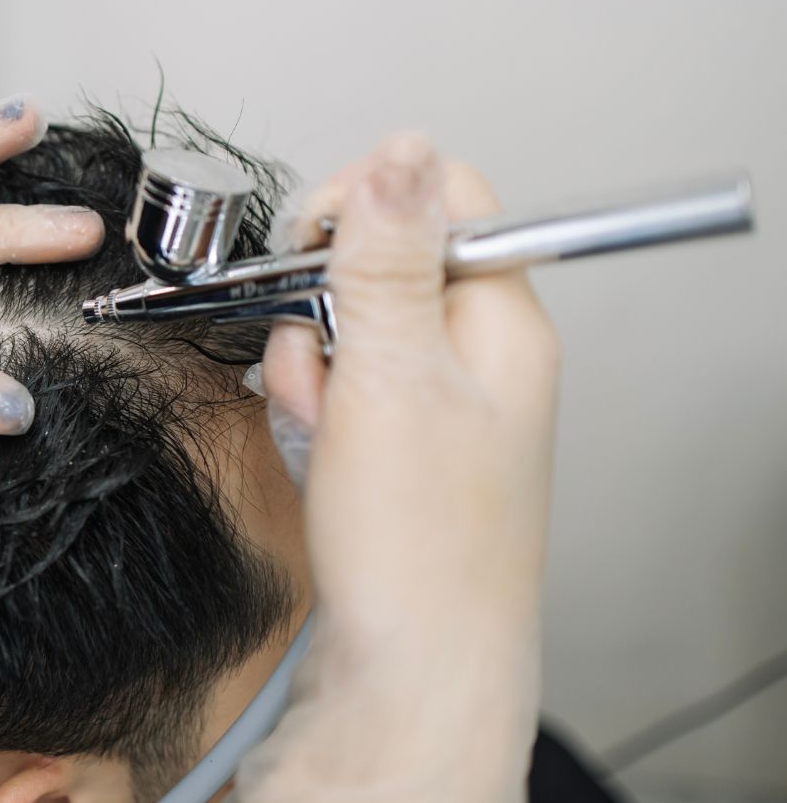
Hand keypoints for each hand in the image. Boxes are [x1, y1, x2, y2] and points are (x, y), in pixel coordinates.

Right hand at [238, 135, 559, 799]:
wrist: (407, 667)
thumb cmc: (416, 543)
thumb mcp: (389, 374)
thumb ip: (386, 256)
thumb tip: (403, 144)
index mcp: (503, 320)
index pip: (440, 199)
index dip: (365, 207)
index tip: (312, 247)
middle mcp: (481, 352)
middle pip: (382, 262)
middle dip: (321, 304)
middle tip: (322, 365)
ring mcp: (442, 399)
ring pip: (348, 326)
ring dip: (309, 365)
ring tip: (320, 426)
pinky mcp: (403, 440)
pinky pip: (341, 386)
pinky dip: (312, 408)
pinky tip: (317, 451)